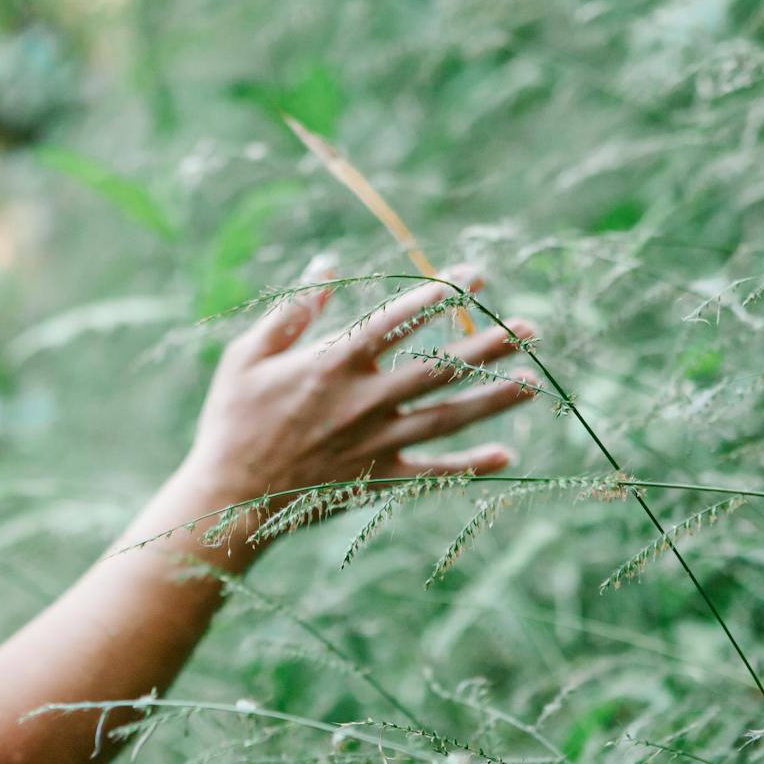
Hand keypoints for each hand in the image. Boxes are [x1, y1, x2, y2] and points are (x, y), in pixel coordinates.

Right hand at [180, 258, 539, 527]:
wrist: (229, 498)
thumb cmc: (232, 420)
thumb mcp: (247, 356)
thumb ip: (293, 312)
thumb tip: (327, 265)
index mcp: (331, 364)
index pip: (395, 321)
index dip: (437, 295)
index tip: (473, 277)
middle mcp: (363, 401)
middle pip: (437, 368)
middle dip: (485, 346)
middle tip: (529, 327)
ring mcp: (375, 443)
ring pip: (446, 416)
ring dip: (492, 398)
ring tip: (533, 381)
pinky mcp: (378, 479)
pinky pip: (432, 472)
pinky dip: (470, 466)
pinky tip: (507, 455)